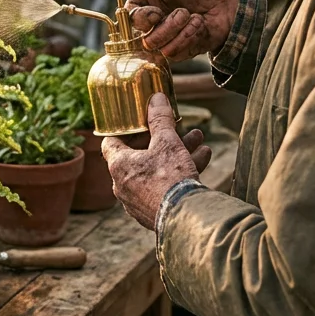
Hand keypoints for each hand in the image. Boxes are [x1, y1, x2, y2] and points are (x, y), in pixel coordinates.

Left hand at [101, 93, 212, 229]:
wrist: (185, 217)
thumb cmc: (169, 177)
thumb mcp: (167, 142)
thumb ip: (160, 119)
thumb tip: (156, 98)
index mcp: (119, 165)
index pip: (112, 142)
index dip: (124, 130)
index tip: (138, 122)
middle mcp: (123, 185)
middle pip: (141, 155)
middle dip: (164, 140)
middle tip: (180, 129)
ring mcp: (137, 201)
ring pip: (157, 171)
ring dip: (178, 154)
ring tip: (200, 142)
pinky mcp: (153, 212)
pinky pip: (164, 187)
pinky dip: (180, 173)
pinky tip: (203, 159)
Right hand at [105, 0, 238, 60]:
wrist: (230, 2)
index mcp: (147, 0)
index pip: (130, 18)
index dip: (142, 19)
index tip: (157, 13)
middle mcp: (154, 20)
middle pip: (141, 37)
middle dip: (166, 26)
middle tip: (184, 12)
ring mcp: (167, 36)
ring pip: (158, 47)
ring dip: (180, 31)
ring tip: (195, 17)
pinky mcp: (181, 49)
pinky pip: (174, 54)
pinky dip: (189, 38)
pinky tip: (200, 26)